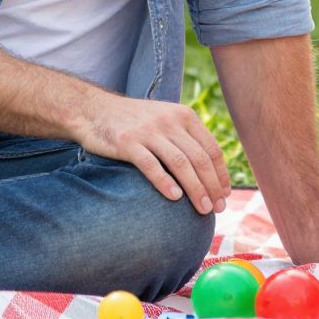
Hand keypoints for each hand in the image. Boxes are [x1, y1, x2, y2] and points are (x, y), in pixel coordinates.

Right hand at [78, 97, 231, 214]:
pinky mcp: (128, 142)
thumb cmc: (133, 121)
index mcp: (184, 115)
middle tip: (218, 208)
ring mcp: (148, 131)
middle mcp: (169, 121)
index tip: (225, 194)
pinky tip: (175, 198)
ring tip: (203, 208)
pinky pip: (151, 165)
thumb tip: (209, 169)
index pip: (211, 148)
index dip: (221, 174)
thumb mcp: (164, 119)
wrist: (93, 110)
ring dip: (196, 189)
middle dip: (213, 186)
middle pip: (200, 158)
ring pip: (181, 163)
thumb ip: (185, 137)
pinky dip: (165, 183)